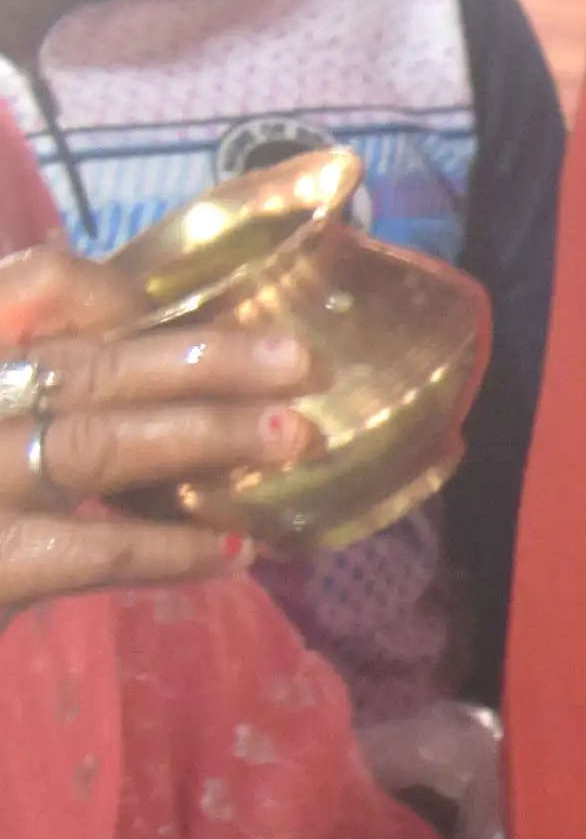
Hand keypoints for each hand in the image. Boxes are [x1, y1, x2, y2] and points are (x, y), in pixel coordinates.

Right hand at [0, 278, 310, 616]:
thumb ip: (31, 380)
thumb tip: (150, 346)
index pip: (34, 287)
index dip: (122, 294)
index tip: (205, 313)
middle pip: (84, 365)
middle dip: (202, 361)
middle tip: (301, 363)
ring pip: (92, 446)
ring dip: (202, 438)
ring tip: (290, 437)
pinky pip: (89, 551)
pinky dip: (166, 549)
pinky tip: (234, 551)